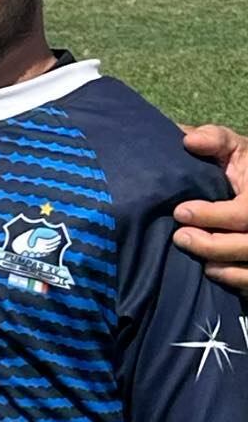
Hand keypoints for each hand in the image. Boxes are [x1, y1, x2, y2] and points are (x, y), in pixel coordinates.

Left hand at [176, 124, 247, 293]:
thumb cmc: (247, 167)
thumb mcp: (236, 148)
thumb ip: (215, 140)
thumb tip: (189, 140)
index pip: (245, 213)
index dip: (213, 216)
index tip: (180, 212)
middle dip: (213, 245)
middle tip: (180, 238)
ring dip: (226, 268)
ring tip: (197, 260)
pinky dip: (237, 281)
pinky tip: (214, 272)